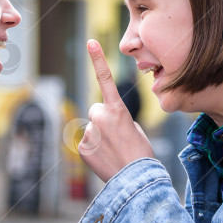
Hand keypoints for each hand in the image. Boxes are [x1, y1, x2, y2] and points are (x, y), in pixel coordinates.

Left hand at [79, 39, 154, 181]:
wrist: (136, 180)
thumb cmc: (140, 154)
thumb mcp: (134, 130)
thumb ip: (117, 120)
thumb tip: (105, 125)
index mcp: (118, 110)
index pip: (105, 79)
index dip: (98, 60)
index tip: (91, 42)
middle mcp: (100, 117)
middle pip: (96, 111)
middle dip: (103, 121)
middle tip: (117, 138)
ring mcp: (90, 132)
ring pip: (92, 129)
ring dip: (100, 138)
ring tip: (113, 151)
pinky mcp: (82, 147)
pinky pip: (87, 143)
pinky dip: (94, 150)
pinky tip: (105, 159)